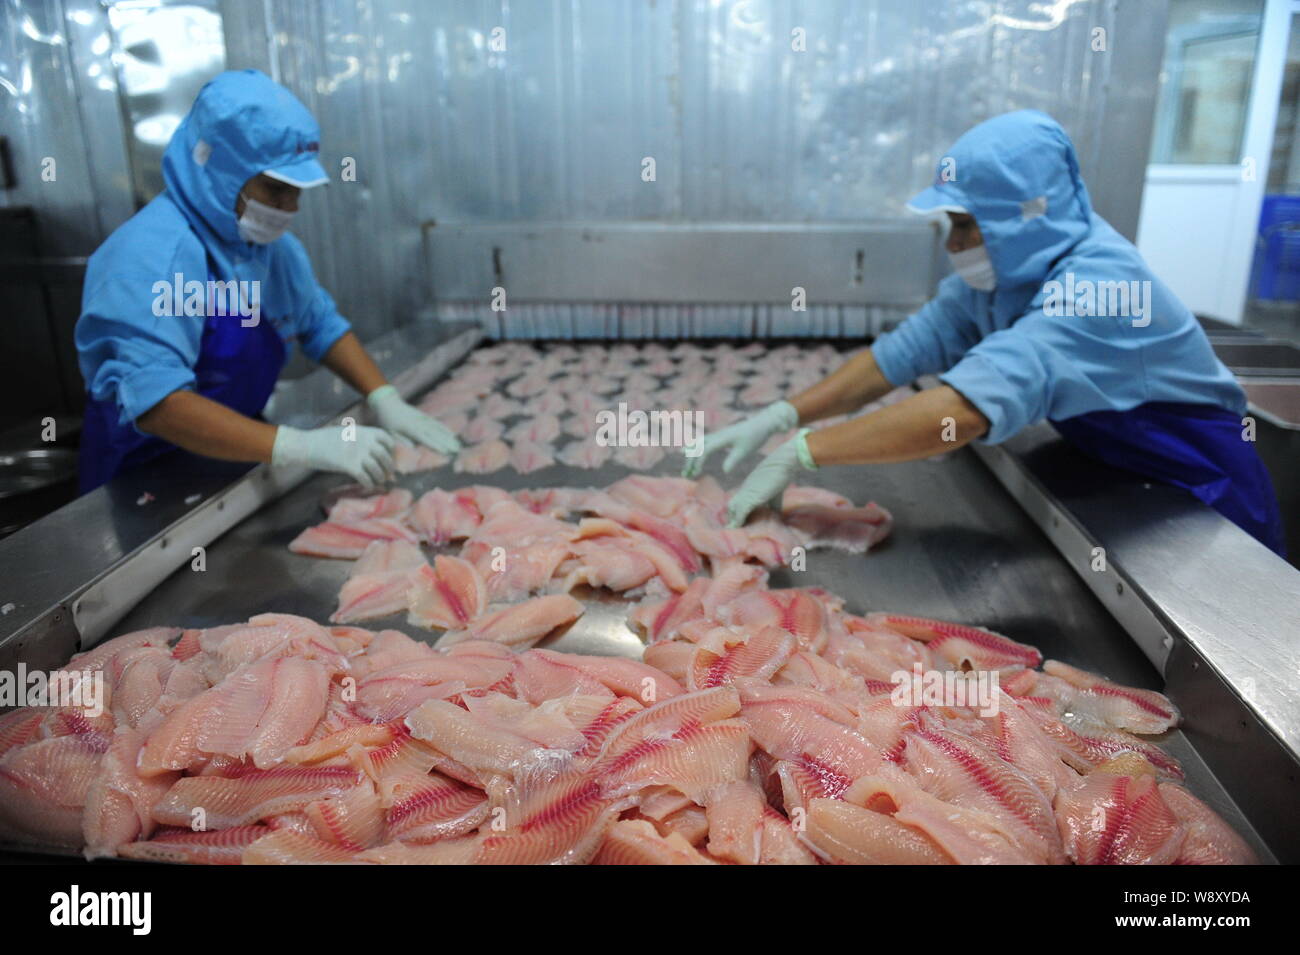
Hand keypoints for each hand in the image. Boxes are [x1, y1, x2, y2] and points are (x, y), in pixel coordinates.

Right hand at [272, 424, 396, 487]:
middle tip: (387, 475)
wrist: (308, 445)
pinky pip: (366, 478)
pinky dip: (369, 484)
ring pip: (378, 470)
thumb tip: (376, 450)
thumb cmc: (326, 439)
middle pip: (385, 457)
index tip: (389, 458)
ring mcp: (357, 453)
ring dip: (380, 478)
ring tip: (378, 481)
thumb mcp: (348, 432)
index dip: (391, 450)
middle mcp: (364, 441)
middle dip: (388, 468)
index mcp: (364, 431)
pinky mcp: (349, 466)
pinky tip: (368, 486)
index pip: (387, 440)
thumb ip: (362, 438)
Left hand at [367, 384, 460, 454]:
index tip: (446, 452)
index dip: (435, 445)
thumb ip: (402, 441)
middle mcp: (419, 423)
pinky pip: (436, 424)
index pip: (425, 438)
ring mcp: (423, 419)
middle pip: (435, 434)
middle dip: (447, 443)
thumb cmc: (388, 421)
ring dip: (448, 437)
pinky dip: (445, 429)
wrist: (388, 403)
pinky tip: (452, 435)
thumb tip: (414, 448)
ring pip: (438, 429)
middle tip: (457, 451)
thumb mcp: (390, 433)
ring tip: (458, 445)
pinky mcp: (424, 416)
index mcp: (410, 428)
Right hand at [683, 400, 797, 478]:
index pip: (704, 451)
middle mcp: (718, 435)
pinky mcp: (722, 435)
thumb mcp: (745, 451)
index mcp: (722, 439)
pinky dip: (697, 446)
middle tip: (685, 474)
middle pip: (697, 447)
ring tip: (682, 459)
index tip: (695, 474)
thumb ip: (734, 460)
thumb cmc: (755, 437)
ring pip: (700, 442)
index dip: (697, 462)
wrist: (763, 423)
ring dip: (691, 452)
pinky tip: (695, 450)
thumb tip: (724, 471)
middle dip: (690, 460)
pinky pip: (705, 440)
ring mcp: (719, 434)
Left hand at [726, 428, 817, 527]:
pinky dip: (738, 521)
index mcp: (748, 488)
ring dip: (733, 520)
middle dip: (732, 518)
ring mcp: (746, 493)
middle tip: (733, 530)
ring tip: (733, 532)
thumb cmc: (780, 474)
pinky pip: (741, 512)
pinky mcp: (751, 497)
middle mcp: (744, 490)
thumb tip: (777, 516)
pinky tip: (737, 528)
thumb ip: (774, 504)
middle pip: (731, 505)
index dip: (736, 512)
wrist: (782, 462)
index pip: (737, 502)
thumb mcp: (775, 492)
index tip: (737, 523)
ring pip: (733, 509)